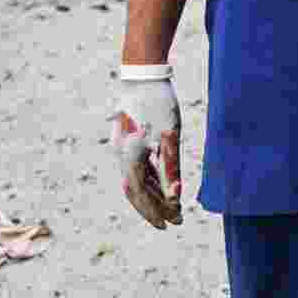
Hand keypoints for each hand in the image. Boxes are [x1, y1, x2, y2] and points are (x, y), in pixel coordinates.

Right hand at [112, 79, 182, 228]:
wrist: (142, 73)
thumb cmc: (158, 103)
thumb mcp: (170, 136)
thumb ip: (170, 167)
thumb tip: (174, 195)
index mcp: (129, 156)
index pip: (140, 195)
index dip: (155, 212)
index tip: (170, 224)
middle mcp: (121, 155)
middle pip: (136, 191)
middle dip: (155, 208)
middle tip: (176, 221)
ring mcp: (122, 148)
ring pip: (136, 180)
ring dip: (154, 196)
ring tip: (173, 207)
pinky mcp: (128, 140)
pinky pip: (137, 167)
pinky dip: (150, 181)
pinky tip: (164, 186)